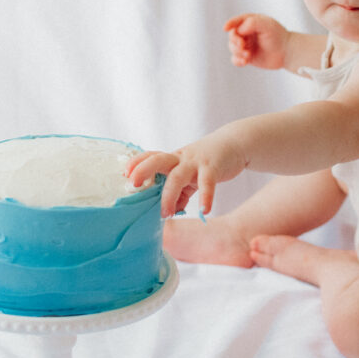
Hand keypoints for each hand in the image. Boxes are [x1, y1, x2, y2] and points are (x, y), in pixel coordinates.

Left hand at [126, 132, 247, 216]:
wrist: (234, 144)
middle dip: (143, 170)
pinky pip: (207, 182)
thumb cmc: (207, 161)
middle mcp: (180, 158)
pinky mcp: (213, 167)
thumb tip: (172, 212)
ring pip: (177, 175)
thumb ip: (180, 193)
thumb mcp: (190, 175)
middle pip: (158, 160)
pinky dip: (206, 197)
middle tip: (133, 185)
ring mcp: (196, 162)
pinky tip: (204, 211)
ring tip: (165, 213)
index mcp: (172, 159)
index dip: (136, 163)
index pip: (150, 157)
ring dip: (169, 195)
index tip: (124, 174)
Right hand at [224, 14, 289, 69]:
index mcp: (250, 22)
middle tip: (243, 46)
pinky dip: (237, 61)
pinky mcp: (246, 56)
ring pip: (232, 48)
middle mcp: (246, 33)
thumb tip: (238, 30)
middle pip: (232, 36)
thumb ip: (252, 23)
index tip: (225, 28)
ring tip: (248, 55)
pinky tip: (244, 62)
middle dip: (235, 41)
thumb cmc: (278, 36)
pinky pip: (235, 59)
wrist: (287, 52)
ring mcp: (245, 45)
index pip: (236, 22)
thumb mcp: (267, 25)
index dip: (230, 24)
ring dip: (238, 52)